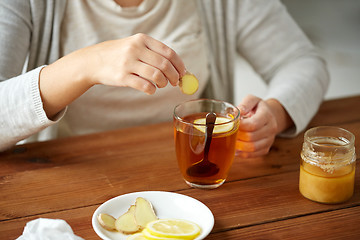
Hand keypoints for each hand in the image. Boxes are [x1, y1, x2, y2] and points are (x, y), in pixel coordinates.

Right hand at [40, 33, 184, 117]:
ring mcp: (128, 63)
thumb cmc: (119, 55)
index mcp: (142, 39)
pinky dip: (152, 90)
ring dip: (163, 83)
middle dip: (174, 76)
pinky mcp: (122, 77)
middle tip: (175, 82)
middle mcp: (136, 49)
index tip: (183, 73)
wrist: (93, 61)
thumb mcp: (135, 46)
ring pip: (156, 76)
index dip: (179, 65)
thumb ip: (153, 53)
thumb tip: (177, 67)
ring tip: (160, 85)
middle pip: (165, 65)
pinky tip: (151, 90)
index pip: (168, 52)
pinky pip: (145, 86)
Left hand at [236, 95, 292, 157]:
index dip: (240, 126)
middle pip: (251, 137)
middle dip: (237, 135)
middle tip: (228, 132)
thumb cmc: (258, 108)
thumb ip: (245, 104)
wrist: (270, 116)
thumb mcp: (252, 100)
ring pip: (252, 148)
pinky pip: (253, 155)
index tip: (231, 123)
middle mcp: (271, 129)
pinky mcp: (266, 149)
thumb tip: (236, 112)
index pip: (253, 124)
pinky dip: (243, 154)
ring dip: (239, 145)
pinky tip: (236, 148)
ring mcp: (269, 140)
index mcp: (267, 116)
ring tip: (230, 140)